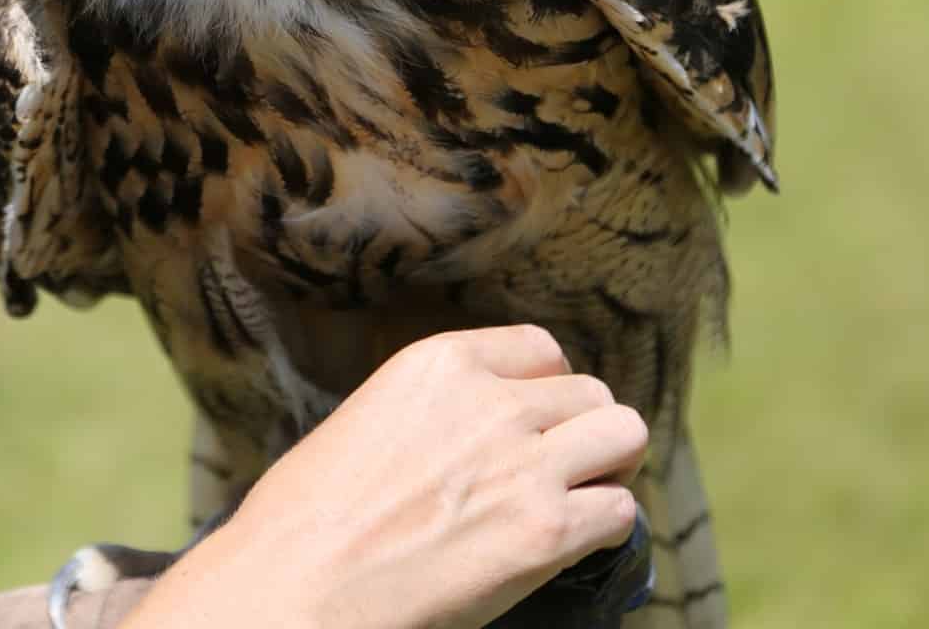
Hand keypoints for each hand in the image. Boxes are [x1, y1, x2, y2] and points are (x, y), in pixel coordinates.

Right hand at [121, 325, 647, 628]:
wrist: (301, 581)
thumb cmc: (308, 515)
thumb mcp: (368, 417)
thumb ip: (435, 409)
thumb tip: (470, 434)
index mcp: (441, 362)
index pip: (541, 348)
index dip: (546, 389)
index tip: (534, 422)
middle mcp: (493, 401)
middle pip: (592, 393)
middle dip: (582, 431)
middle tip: (558, 471)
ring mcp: (526, 464)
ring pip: (626, 435)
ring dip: (608, 468)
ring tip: (578, 500)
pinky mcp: (547, 531)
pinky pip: (622, 510)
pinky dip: (605, 529)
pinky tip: (569, 546)